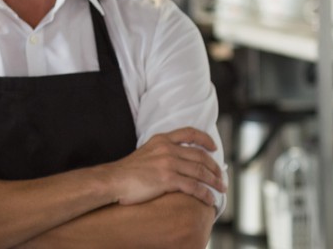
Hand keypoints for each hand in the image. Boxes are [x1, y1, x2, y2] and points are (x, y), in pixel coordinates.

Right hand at [101, 127, 225, 205]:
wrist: (112, 180)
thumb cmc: (127, 171)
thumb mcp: (145, 152)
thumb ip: (161, 151)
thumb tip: (177, 160)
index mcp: (161, 140)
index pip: (190, 133)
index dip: (205, 140)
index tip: (214, 148)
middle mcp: (167, 149)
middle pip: (200, 156)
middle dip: (215, 168)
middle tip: (220, 177)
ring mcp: (167, 164)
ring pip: (201, 172)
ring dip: (214, 182)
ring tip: (220, 189)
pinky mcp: (167, 179)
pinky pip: (194, 187)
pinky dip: (205, 194)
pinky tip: (209, 200)